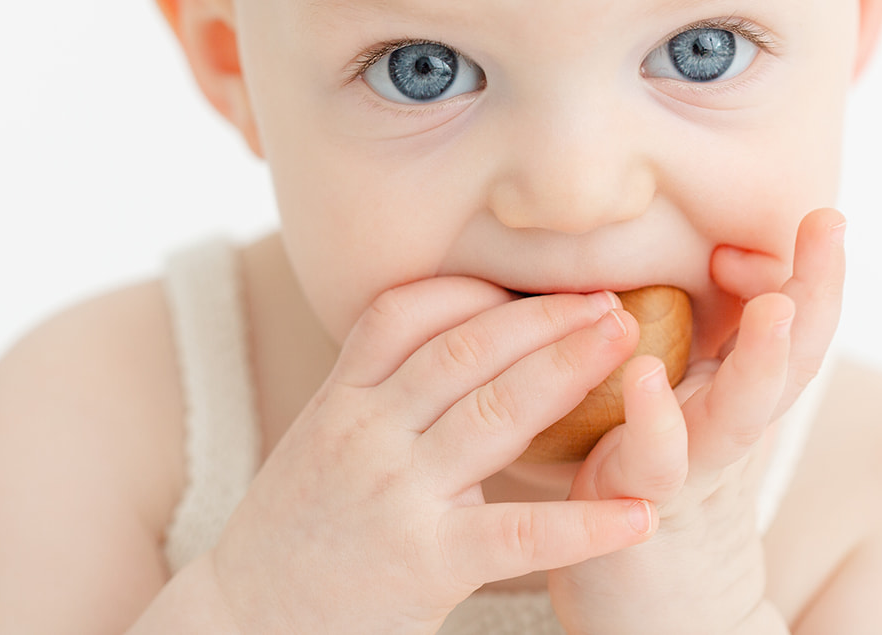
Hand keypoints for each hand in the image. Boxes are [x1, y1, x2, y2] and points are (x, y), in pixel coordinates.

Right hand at [202, 277, 658, 634]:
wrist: (242, 628)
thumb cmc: (293, 538)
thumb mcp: (319, 445)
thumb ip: (377, 397)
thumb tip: (452, 349)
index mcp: (340, 401)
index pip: (407, 313)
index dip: (476, 288)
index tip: (533, 281)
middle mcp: (365, 433)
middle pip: (466, 350)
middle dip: (545, 317)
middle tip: (610, 296)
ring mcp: (395, 494)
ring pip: (495, 413)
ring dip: (570, 372)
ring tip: (627, 346)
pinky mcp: (425, 563)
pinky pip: (519, 533)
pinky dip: (586, 523)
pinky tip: (639, 514)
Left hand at [546, 209, 846, 634]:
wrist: (645, 597)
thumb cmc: (653, 467)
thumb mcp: (687, 384)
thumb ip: (709, 321)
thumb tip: (731, 255)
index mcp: (742, 389)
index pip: (799, 323)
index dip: (815, 271)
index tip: (820, 217)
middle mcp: (730, 425)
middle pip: (790, 360)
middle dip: (815, 292)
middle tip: (830, 225)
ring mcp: (691, 465)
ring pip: (739, 414)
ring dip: (760, 361)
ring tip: (775, 307)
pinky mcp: (636, 498)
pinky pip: (654, 461)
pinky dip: (655, 420)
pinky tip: (645, 378)